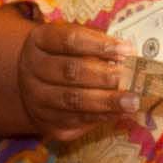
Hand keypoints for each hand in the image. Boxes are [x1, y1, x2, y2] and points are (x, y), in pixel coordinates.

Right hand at [14, 15, 131, 146]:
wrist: (37, 85)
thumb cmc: (65, 57)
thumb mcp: (75, 42)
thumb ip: (97, 44)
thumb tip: (128, 53)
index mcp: (39, 41)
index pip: (69, 40)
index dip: (99, 45)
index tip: (125, 49)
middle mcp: (31, 69)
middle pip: (70, 72)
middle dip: (104, 75)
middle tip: (129, 78)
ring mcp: (36, 98)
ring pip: (72, 100)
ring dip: (106, 101)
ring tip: (131, 101)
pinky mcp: (46, 122)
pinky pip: (75, 121)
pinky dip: (100, 117)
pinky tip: (119, 113)